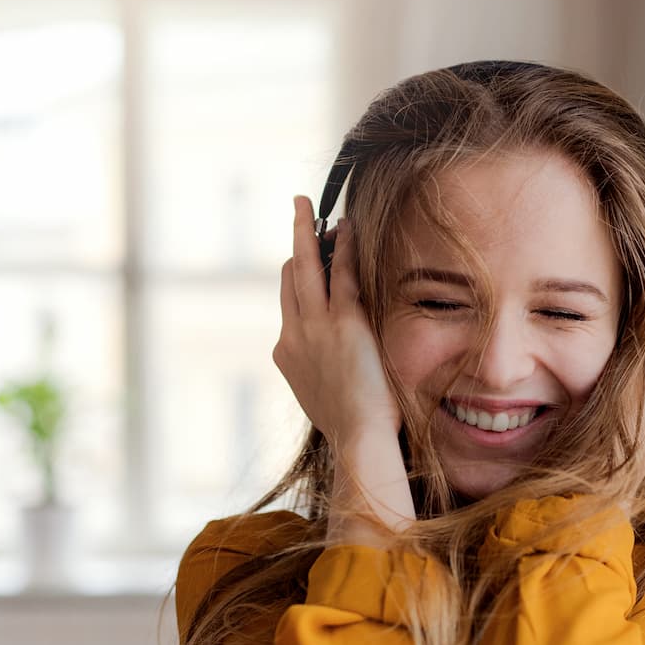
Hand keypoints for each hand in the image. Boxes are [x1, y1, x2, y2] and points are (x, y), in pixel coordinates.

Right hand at [273, 197, 412, 537]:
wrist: (358, 438)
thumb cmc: (352, 428)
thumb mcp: (326, 399)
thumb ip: (323, 377)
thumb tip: (332, 373)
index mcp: (287, 355)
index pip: (287, 306)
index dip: (294, 279)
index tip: (301, 260)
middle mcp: (293, 335)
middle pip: (288, 279)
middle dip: (293, 244)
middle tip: (298, 215)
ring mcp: (314, 326)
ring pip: (304, 267)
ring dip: (306, 232)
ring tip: (307, 206)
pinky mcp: (342, 321)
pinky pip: (339, 273)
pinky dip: (341, 247)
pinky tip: (345, 226)